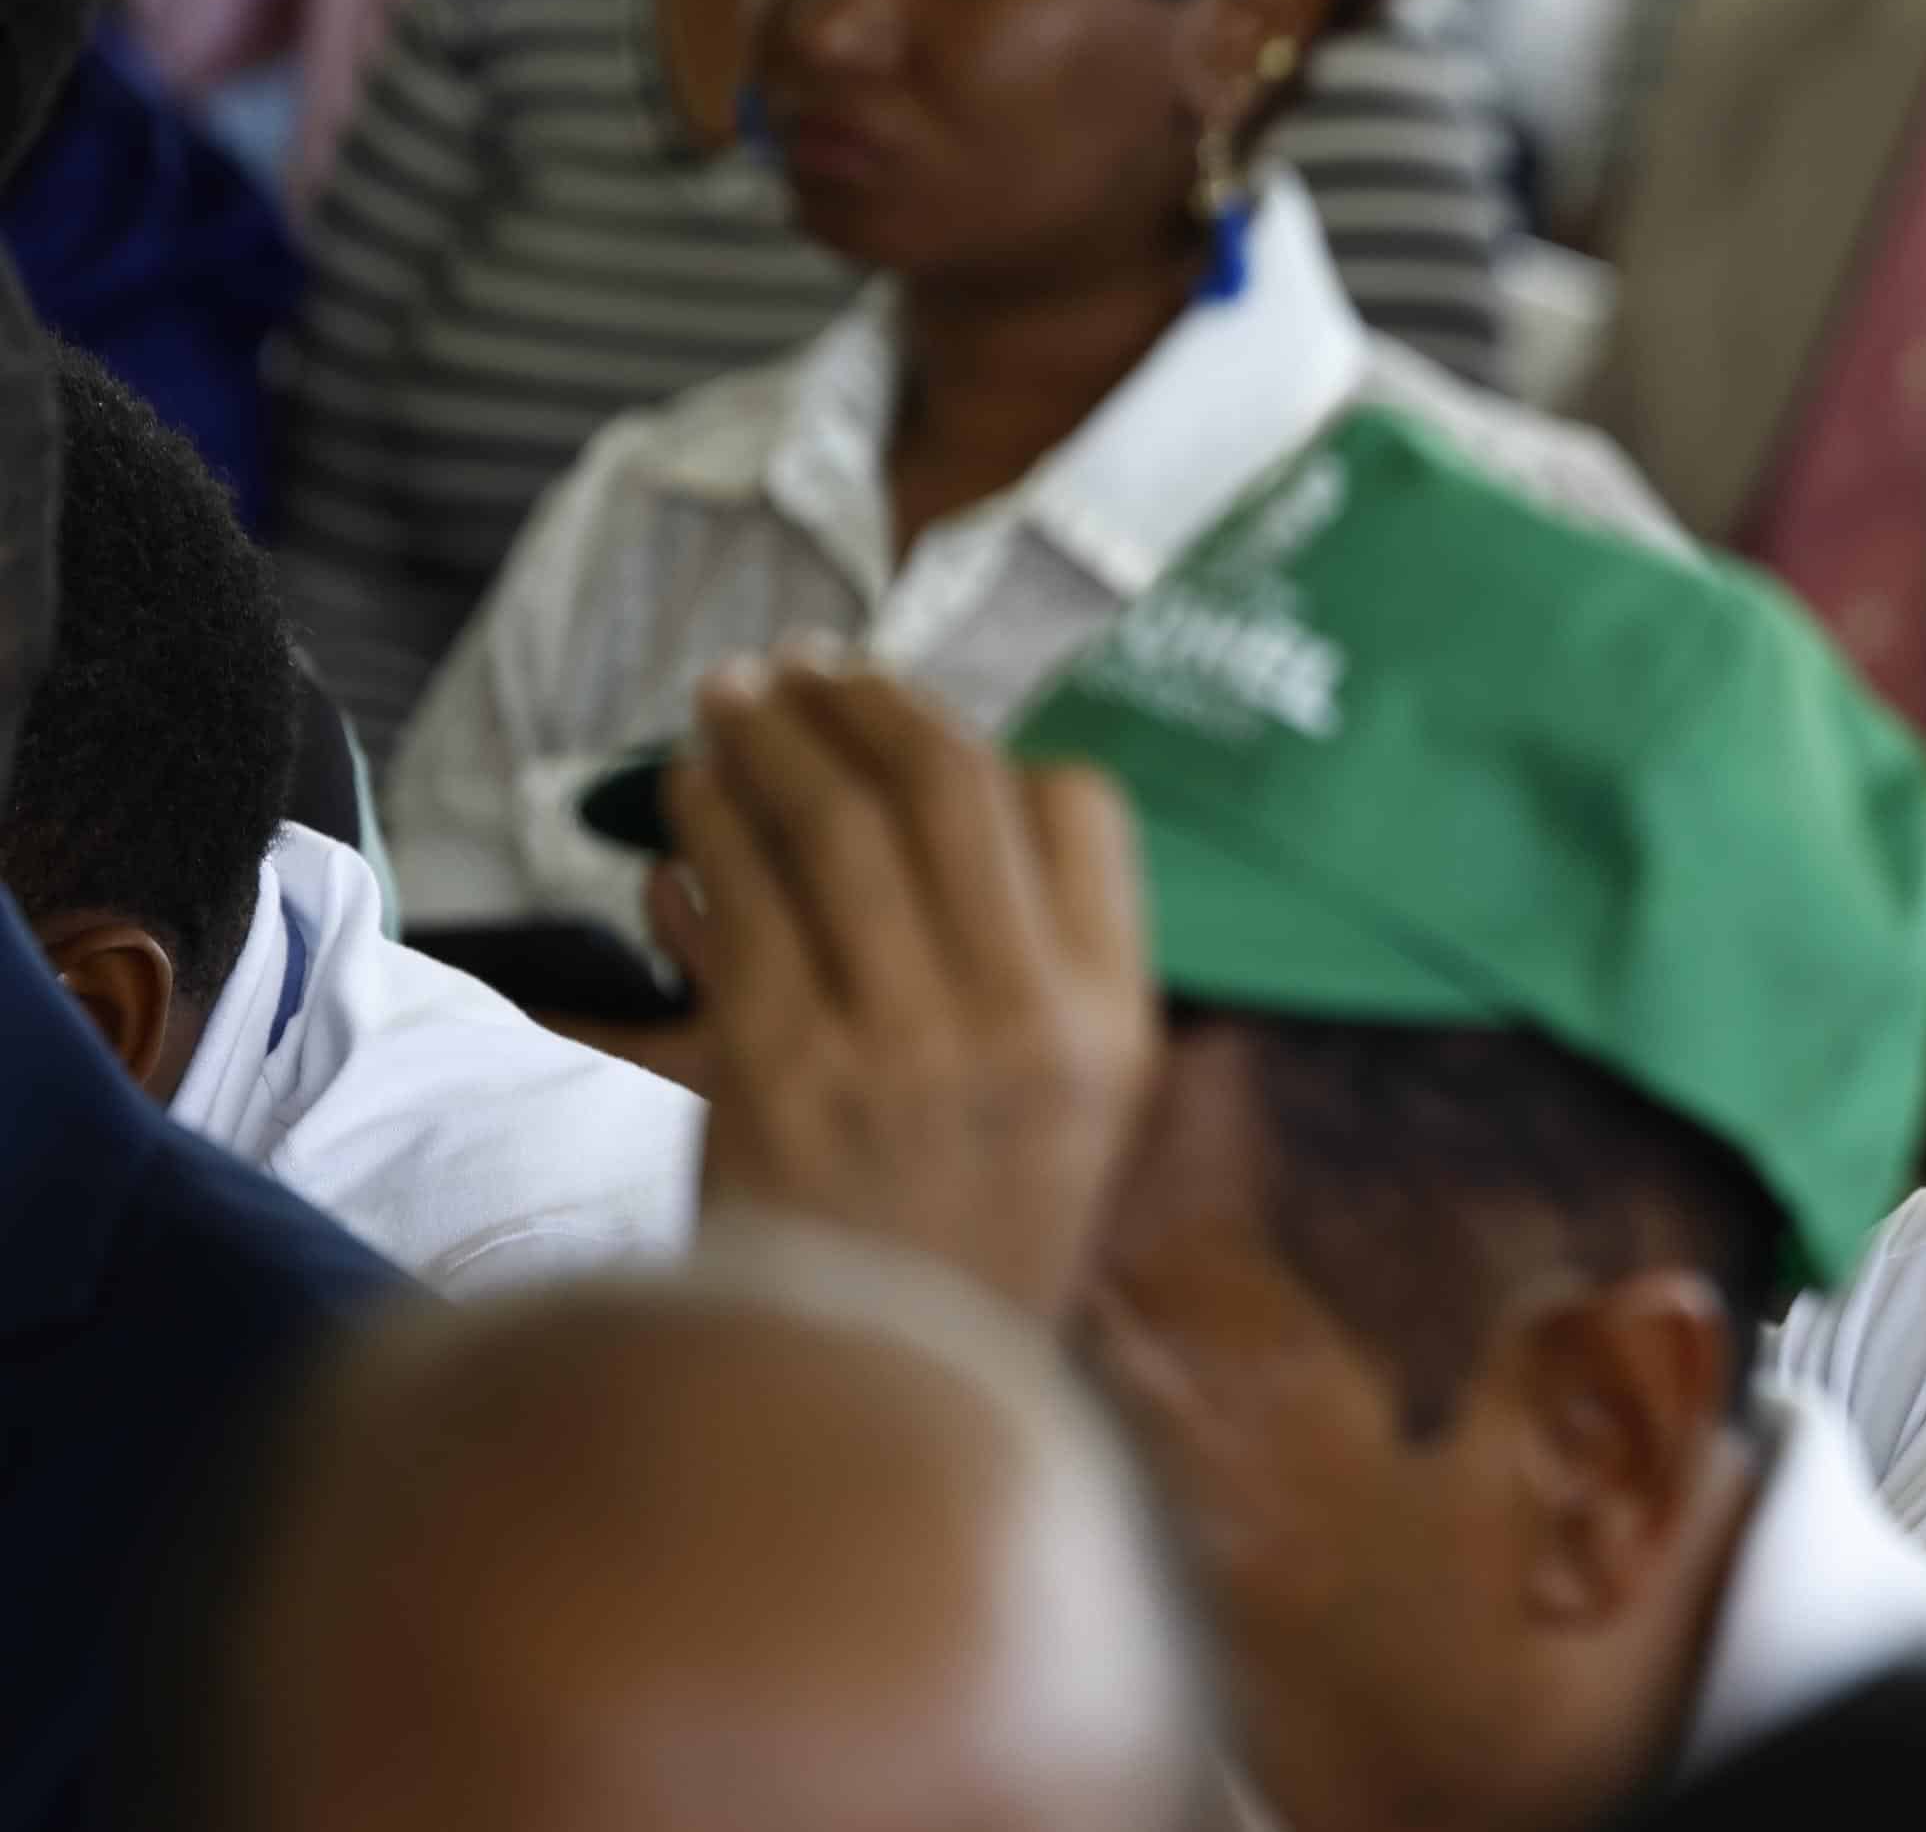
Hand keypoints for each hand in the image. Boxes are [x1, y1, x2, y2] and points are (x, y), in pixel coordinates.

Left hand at [654, 650, 1158, 1322]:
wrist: (874, 1399)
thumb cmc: (968, 1240)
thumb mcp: (1072, 1106)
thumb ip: (1040, 961)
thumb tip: (940, 795)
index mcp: (1108, 1017)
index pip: (1075, 809)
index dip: (983, 740)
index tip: (903, 712)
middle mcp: (1019, 1019)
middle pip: (942, 790)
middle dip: (858, 704)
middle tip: (797, 665)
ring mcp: (897, 1046)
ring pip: (827, 831)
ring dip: (765, 746)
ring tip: (725, 704)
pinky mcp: (777, 1076)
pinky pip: (733, 912)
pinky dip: (700, 842)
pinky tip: (678, 816)